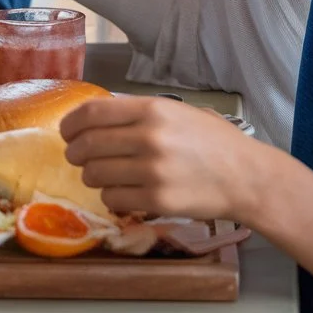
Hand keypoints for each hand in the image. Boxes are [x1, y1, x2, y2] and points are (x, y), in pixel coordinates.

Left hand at [60, 96, 259, 221]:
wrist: (247, 177)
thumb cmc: (209, 140)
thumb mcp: (173, 111)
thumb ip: (135, 112)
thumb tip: (92, 116)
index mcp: (150, 110)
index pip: (92, 113)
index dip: (71, 123)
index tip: (65, 131)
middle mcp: (149, 138)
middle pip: (88, 145)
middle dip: (74, 152)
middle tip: (75, 156)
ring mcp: (153, 172)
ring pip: (96, 174)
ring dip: (91, 175)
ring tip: (100, 174)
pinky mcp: (158, 202)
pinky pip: (113, 199)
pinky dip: (109, 196)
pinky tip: (120, 192)